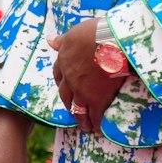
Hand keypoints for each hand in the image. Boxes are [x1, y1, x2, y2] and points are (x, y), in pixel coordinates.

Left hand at [47, 17, 125, 132]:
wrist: (111, 44)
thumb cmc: (95, 33)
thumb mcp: (74, 33)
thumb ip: (62, 40)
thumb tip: (49, 40)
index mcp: (64, 60)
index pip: (58, 74)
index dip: (61, 81)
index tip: (64, 86)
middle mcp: (70, 78)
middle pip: (65, 94)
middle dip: (68, 103)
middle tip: (72, 109)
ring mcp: (82, 90)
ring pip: (77, 108)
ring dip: (80, 119)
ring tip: (84, 127)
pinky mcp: (97, 99)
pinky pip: (94, 115)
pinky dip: (95, 123)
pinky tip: (97, 129)